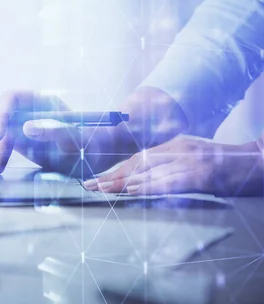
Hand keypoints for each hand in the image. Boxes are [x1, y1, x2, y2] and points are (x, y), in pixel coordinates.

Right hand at [0, 91, 80, 174]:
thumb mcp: (75, 138)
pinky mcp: (17, 141)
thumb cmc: (88, 143)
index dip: (1, 114)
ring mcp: (20, 126)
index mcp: (40, 101)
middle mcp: (26, 111)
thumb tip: (27, 128)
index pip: (11, 99)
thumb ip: (54, 131)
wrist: (94, 157)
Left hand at [83, 135, 263, 195]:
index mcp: (174, 146)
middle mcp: (178, 150)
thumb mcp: (192, 160)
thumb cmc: (226, 167)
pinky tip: (133, 189)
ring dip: (124, 181)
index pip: (138, 158)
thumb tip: (142, 181)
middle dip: (112, 175)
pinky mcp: (201, 173)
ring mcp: (189, 160)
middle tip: (90, 186)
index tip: (97, 180)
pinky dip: (150, 185)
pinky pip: (170, 180)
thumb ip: (169, 167)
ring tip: (103, 189)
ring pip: (150, 170)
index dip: (116, 170)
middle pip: (138, 163)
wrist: (258, 162)